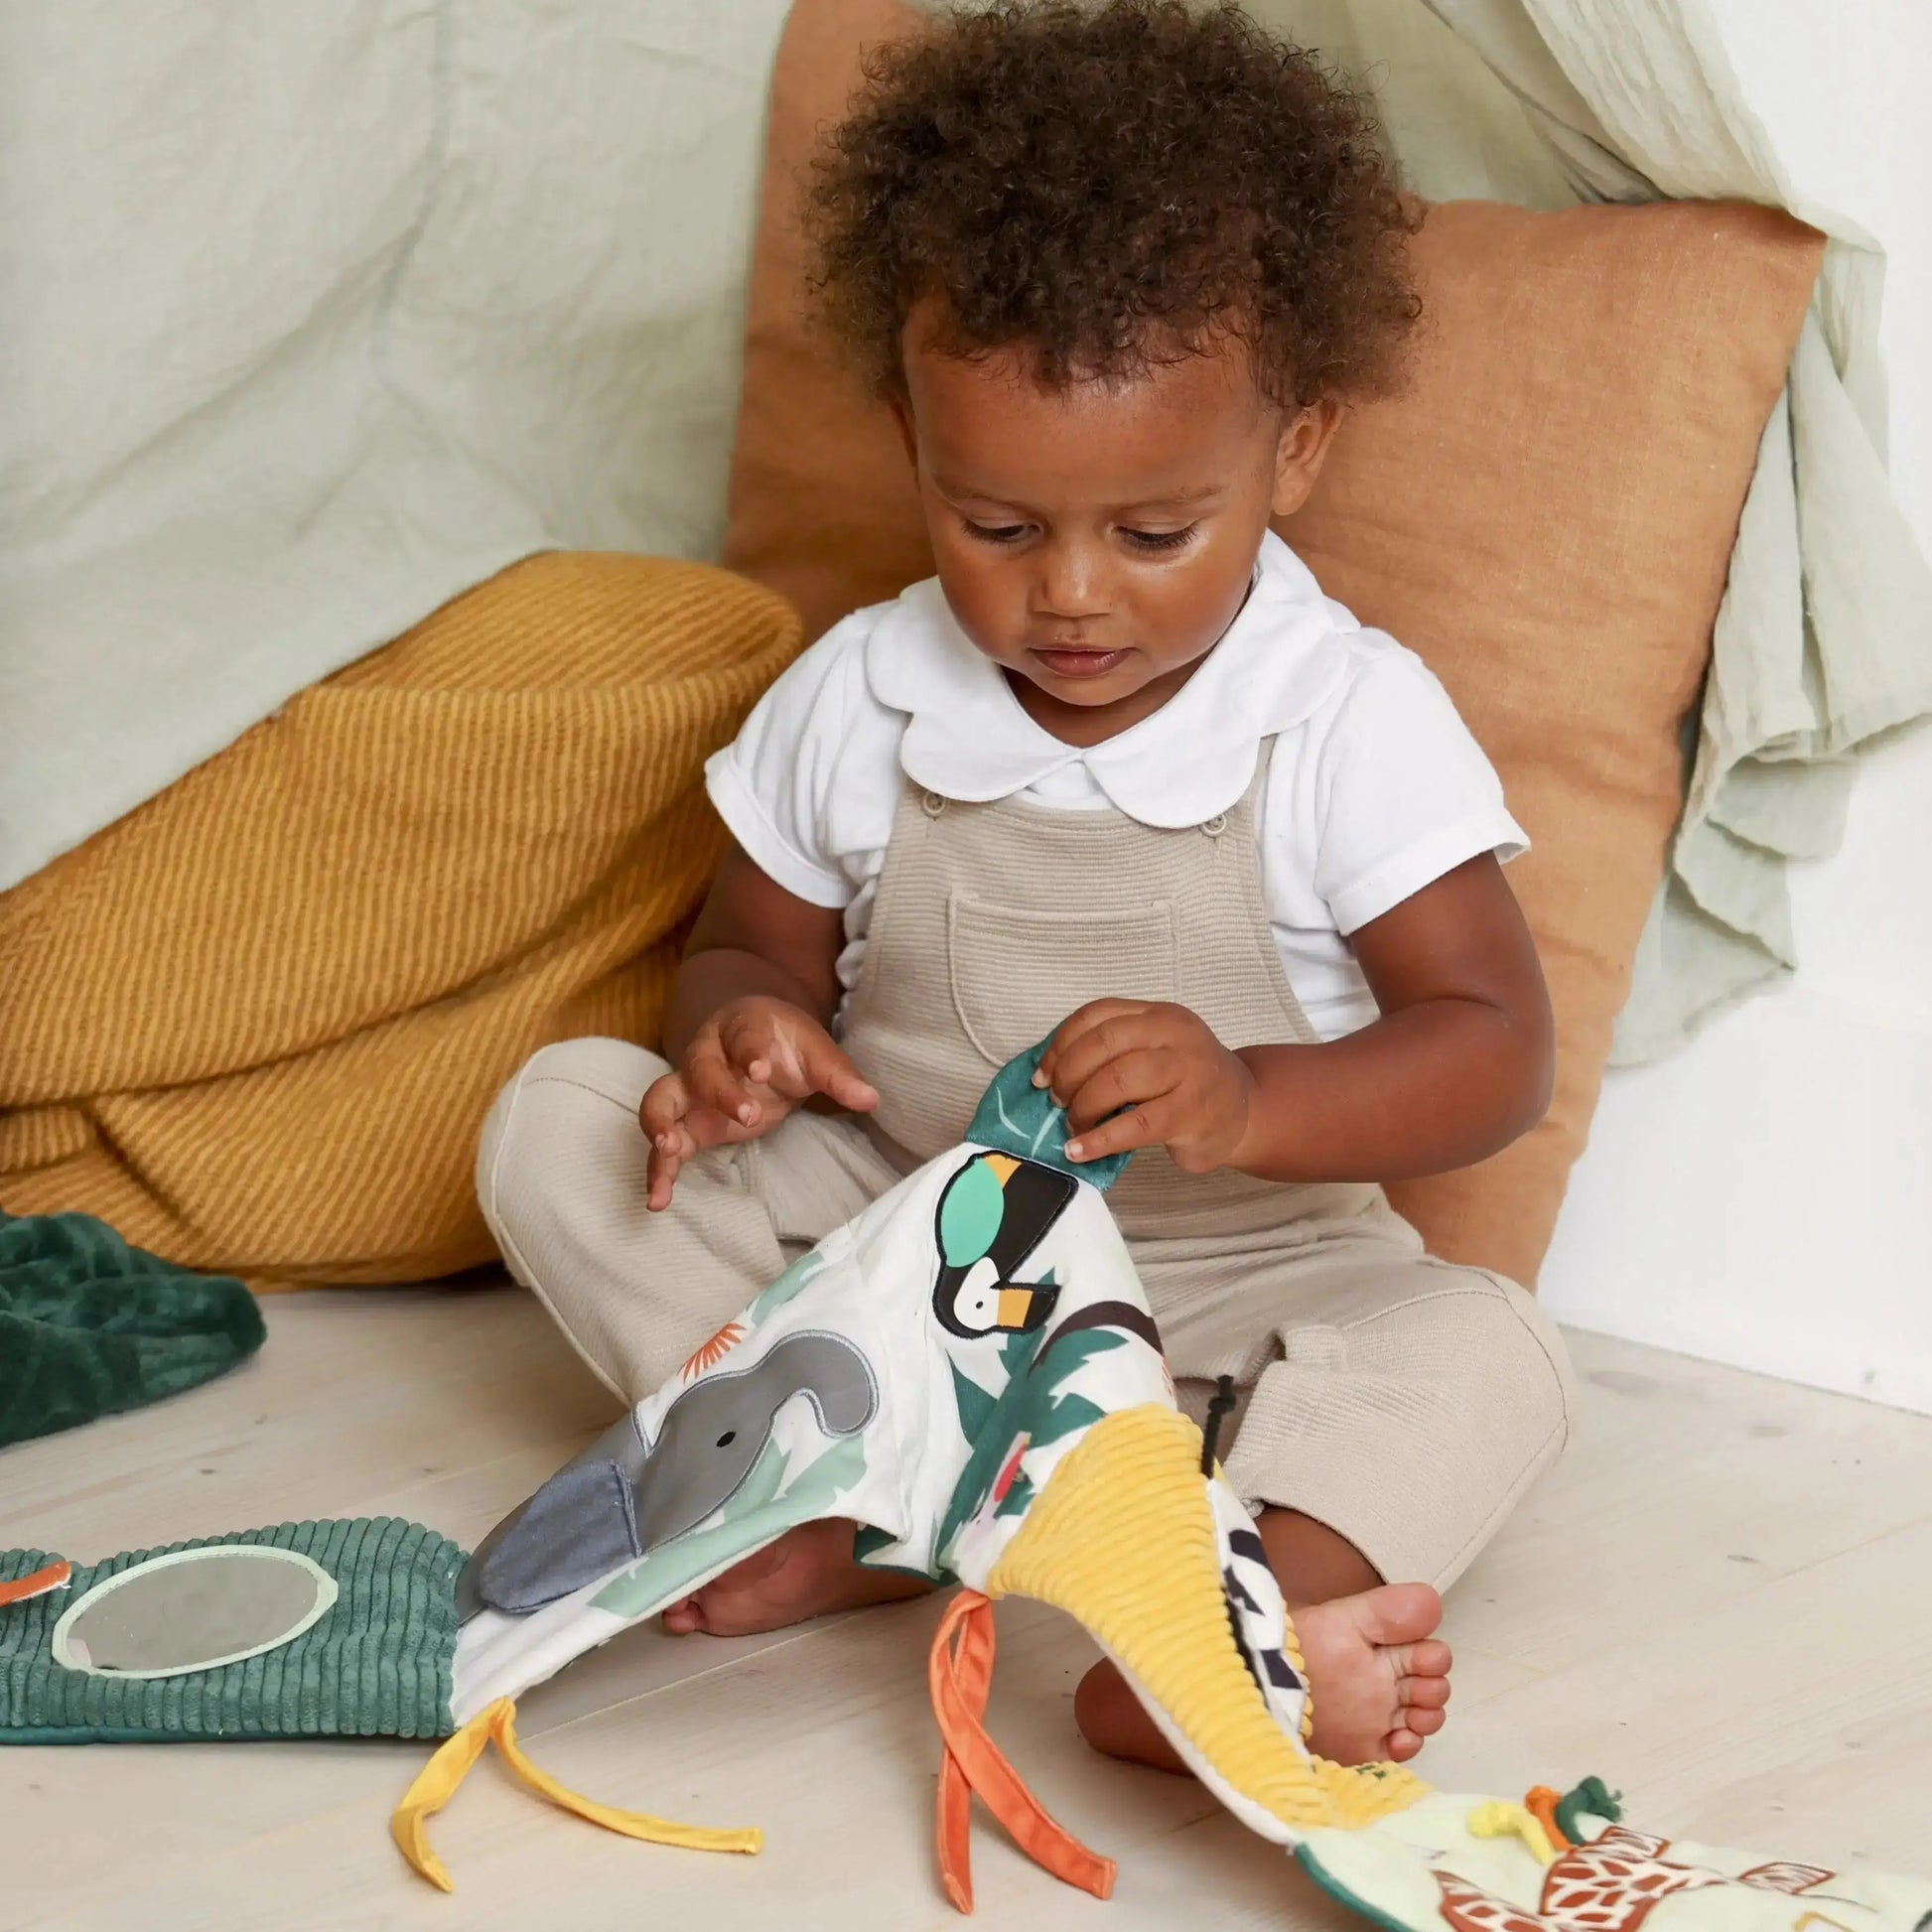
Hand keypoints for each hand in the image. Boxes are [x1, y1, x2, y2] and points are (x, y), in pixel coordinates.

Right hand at [641, 998, 876, 1209]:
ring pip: (661, 1103)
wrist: (760, 1045)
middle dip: (716, 1092)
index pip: (743, 1036)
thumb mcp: (816, 1052)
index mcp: (741, 1028)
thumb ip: (838, 1074)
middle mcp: (706, 1055)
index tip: (760, 1068)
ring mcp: (691, 1091)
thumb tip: (869, 1098)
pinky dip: (660, 1169)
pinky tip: (658, 1200)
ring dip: (660, 1129)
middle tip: (743, 1117)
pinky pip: (666, 1144)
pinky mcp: (689, 1124)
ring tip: (667, 1155)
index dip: (749, 1050)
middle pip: (698, 1069)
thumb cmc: (785, 1044)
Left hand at [1037, 1000, 1256, 1174]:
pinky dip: (1099, 1139)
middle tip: (1057, 1102)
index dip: (1061, 1044)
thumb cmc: (1186, 1084)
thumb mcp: (1155, 1051)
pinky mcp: (1192, 1112)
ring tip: (1072, 1126)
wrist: (1246, 1110)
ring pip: (1119, 1078)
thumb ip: (1114, 1052)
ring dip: (1084, 1105)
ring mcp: (1188, 1071)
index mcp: (1157, 1015)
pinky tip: (1079, 1151)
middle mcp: (1175, 1034)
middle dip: (1069, 1074)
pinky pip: (1135, 1125)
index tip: (1042, 1075)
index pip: (1097, 1014)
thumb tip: (1049, 1075)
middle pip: (1104, 1042)